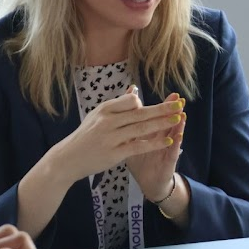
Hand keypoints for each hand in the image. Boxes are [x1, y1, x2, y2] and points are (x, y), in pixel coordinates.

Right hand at [50, 88, 184, 184]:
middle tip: (180, 104)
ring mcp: (111, 137)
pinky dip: (154, 143)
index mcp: (105, 109)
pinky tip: (168, 142)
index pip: (131, 101)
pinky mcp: (114, 153)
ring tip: (178, 119)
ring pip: (142, 128)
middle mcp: (108, 121)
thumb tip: (134, 90)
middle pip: (140, 113)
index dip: (144, 104)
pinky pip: (139, 147)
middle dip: (162, 108)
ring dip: (162, 124)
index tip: (153, 108)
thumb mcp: (97, 116)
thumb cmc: (85, 136)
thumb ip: (118, 104)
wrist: (68, 158)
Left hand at [128, 91, 186, 199]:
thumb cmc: (141, 162)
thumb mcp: (132, 142)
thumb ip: (130, 127)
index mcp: (153, 134)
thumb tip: (124, 112)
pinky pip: (172, 153)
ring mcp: (167, 151)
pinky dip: (176, 145)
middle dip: (172, 111)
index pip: (157, 117)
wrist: (148, 183)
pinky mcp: (168, 163)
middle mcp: (162, 140)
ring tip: (182, 114)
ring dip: (179, 125)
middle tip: (178, 98)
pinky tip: (178, 136)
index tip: (166, 94)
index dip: (162, 106)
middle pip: (168, 122)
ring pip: (173, 135)